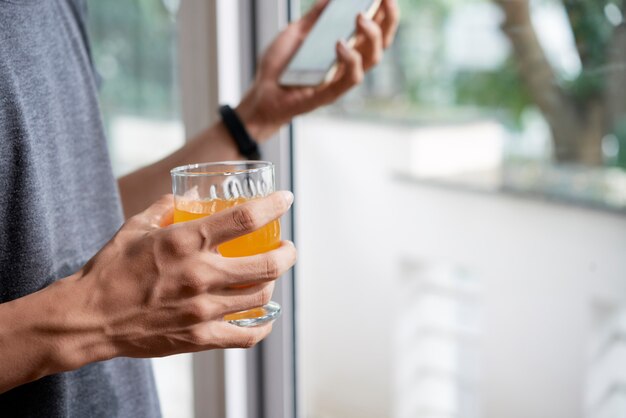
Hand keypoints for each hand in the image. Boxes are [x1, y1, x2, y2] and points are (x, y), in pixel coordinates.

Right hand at [67, 192, 295, 363]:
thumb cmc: (110, 269)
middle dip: (287, 252)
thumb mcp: (136, 226)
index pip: (245, 218)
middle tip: (287, 247)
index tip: (286, 200)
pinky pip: (246, 336)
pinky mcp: (199, 337)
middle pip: (267, 264)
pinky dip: (263, 326)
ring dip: (274, 283)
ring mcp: (202, 309)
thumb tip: (191, 196)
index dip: (274, 206)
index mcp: (185, 242)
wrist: (88, 317)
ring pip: (261, 297)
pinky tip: (264, 316)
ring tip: (270, 275)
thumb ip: (167, 207)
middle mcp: (199, 275)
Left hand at [236, 0, 399, 139]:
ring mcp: (340, 79)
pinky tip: (339, 43)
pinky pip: (350, 78)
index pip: (374, 28)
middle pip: (380, 42)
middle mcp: (347, 63)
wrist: (260, 93)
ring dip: (371, 35)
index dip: (385, 10)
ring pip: (372, 59)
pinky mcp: (330, 93)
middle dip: (388, 19)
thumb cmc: (279, 66)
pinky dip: (350, 59)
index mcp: (344, 48)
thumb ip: (314, 16)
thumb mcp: (295, 32)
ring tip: (359, 16)